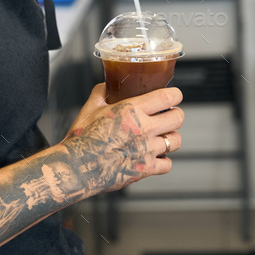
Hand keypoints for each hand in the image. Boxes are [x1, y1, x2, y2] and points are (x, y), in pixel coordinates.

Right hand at [63, 83, 183, 193]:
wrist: (77, 166)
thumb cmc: (81, 138)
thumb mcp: (90, 108)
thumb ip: (101, 93)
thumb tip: (107, 85)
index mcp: (131, 110)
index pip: (168, 97)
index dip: (175, 95)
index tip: (174, 96)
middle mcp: (143, 129)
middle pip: (178, 118)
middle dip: (175, 115)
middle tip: (169, 116)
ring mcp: (147, 150)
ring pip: (176, 141)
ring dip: (171, 137)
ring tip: (162, 136)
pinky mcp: (145, 169)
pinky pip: (168, 164)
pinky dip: (163, 161)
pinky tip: (154, 156)